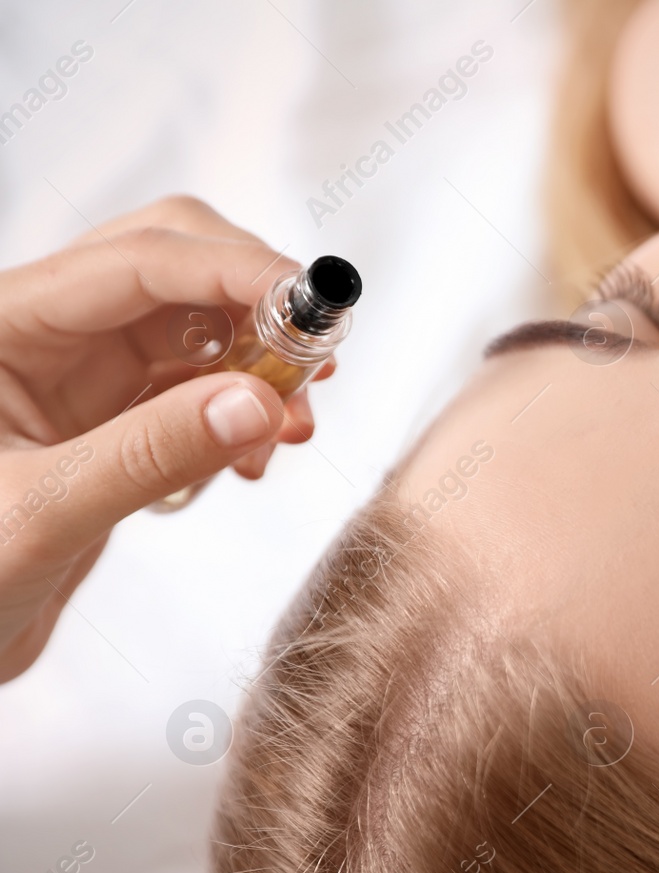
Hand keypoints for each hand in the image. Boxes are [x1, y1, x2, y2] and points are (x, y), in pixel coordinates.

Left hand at [0, 195, 329, 681]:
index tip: (313, 305)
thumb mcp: (41, 515)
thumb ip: (149, 454)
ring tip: (292, 427)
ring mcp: (84, 375)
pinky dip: (248, 411)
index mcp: (3, 325)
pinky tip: (257, 455)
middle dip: (256, 303)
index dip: (234, 270)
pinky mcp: (116, 422)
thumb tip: (260, 403)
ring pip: (202, 327)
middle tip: (316, 358)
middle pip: (176, 264)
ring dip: (264, 365)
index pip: (138, 259)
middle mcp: (45, 333)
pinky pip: (203, 387)